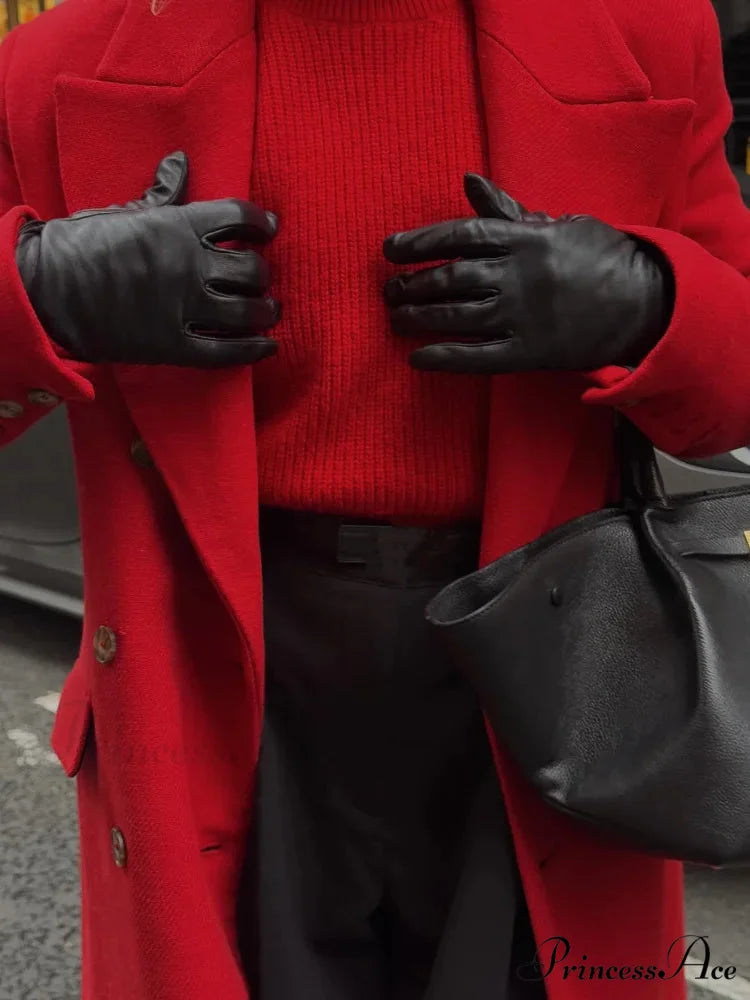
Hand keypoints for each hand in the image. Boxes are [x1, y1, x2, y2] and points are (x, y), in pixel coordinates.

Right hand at [15, 151, 280, 367]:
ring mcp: (183, 308)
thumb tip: (180, 162)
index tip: (268, 229)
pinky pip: (226, 351)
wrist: (46, 291)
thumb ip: (162, 193)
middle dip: (262, 273)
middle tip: (261, 278)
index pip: (239, 217)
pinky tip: (267, 346)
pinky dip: (253, 350)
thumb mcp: (125, 211)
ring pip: (247, 311)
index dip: (261, 223)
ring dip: (265, 311)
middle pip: (251, 268)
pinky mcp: (173, 346)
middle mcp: (189, 265)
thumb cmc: (82, 244)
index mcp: (178, 226)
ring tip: (267, 311)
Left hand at [382, 173, 673, 373]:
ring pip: (456, 317)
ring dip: (418, 318)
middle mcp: (518, 276)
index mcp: (524, 239)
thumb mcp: (555, 224)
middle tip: (388, 290)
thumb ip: (507, 211)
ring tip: (395, 318)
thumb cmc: (597, 256)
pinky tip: (417, 358)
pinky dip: (443, 358)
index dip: (419, 242)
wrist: (643, 302)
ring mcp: (522, 316)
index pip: (459, 236)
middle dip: (412, 284)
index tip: (390, 249)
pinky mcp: (528, 352)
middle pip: (450, 279)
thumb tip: (469, 181)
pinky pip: (477, 358)